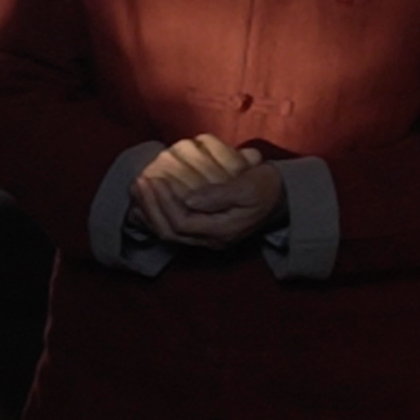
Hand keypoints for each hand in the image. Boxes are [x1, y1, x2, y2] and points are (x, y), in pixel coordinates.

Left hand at [133, 135, 285, 249]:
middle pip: (171, 232)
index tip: (154, 179)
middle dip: (151, 207)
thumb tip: (189, 200)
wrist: (282, 198)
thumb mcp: (248, 186)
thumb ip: (219, 195)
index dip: (164, 202)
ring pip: (169, 234)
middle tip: (138, 182)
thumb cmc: (266, 187)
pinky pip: (174, 230)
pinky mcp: (205, 231)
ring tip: (137, 190)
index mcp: (223, 231)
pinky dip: (157, 217)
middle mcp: (212, 240)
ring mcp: (208, 238)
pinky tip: (144, 204)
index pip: (182, 222)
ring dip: (150, 212)